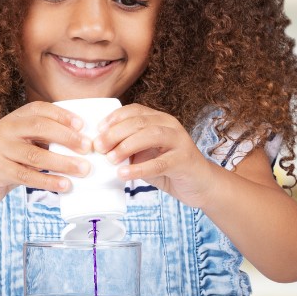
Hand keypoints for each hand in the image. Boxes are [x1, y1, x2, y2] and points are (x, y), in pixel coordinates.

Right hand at [0, 102, 92, 210]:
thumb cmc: (7, 163)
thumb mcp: (22, 145)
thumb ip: (43, 140)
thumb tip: (81, 144)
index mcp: (13, 119)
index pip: (39, 109)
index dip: (62, 115)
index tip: (82, 125)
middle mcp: (4, 129)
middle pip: (39, 128)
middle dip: (67, 137)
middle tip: (88, 148)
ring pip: (35, 155)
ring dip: (63, 162)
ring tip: (83, 169)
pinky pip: (26, 175)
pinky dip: (48, 181)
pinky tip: (65, 185)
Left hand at [96, 104, 215, 208]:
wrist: (199, 184)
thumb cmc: (168, 169)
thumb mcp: (145, 155)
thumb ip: (127, 150)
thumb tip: (100, 150)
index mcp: (159, 119)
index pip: (134, 110)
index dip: (113, 119)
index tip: (97, 131)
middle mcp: (170, 125)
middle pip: (139, 121)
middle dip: (115, 133)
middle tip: (99, 147)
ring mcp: (179, 141)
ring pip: (151, 135)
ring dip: (127, 146)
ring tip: (111, 159)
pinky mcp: (184, 160)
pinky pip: (160, 163)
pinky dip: (139, 168)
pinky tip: (124, 174)